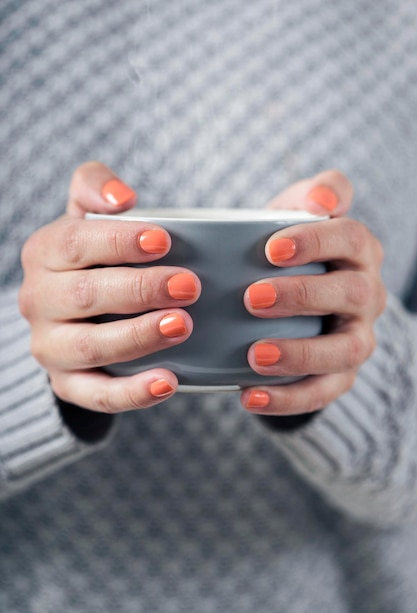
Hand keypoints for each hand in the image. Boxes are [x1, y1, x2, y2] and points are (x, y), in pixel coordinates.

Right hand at [19, 162, 200, 412]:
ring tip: (182, 325)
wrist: (74, 313)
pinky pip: (96, 395)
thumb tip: (122, 198)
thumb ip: (95, 188)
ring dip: (139, 337)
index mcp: (45, 253)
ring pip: (91, 346)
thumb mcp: (88, 217)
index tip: (164, 240)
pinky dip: (132, 393)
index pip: (76, 243)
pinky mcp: (67, 384)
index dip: (119, 242)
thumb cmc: (94, 258)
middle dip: (140, 290)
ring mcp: (51, 346)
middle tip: (189, 285)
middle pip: (86, 295)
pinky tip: (168, 383)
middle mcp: (39, 300)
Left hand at [241, 170, 385, 414]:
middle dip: (303, 296)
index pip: (349, 238)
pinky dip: (288, 399)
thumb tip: (323, 197)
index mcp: (358, 251)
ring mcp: (357, 337)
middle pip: (351, 293)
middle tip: (252, 298)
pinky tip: (248, 396)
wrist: (287, 298)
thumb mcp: (294, 213)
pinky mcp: (341, 375)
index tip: (270, 249)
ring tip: (255, 355)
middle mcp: (366, 294)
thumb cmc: (284, 250)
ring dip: (301, 353)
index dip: (315, 241)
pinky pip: (324, 392)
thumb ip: (313, 194)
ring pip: (345, 350)